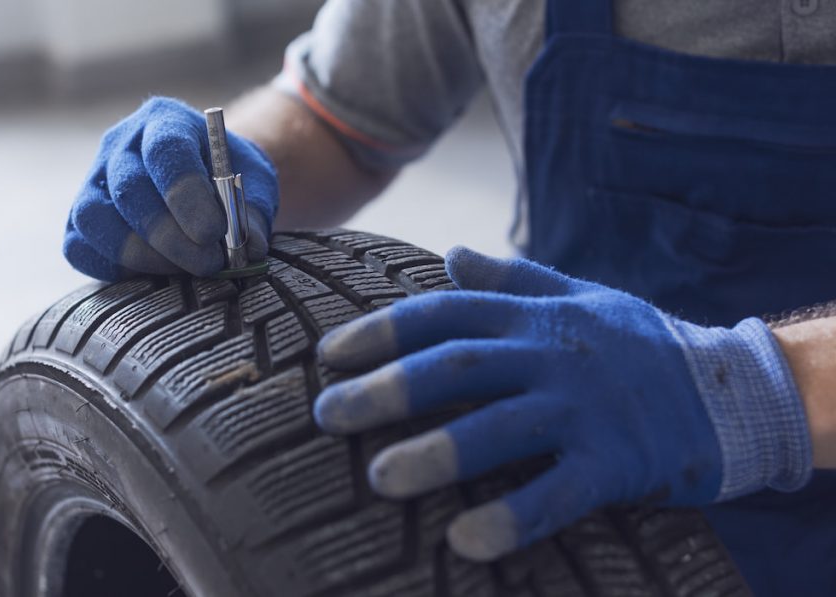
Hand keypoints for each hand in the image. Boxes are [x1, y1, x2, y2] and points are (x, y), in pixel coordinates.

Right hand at [63, 97, 277, 279]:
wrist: (205, 184)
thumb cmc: (230, 181)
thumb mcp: (254, 186)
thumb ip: (251, 213)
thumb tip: (247, 247)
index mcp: (166, 121)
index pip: (165, 149)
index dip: (186, 194)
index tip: (214, 233)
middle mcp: (121, 144)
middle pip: (129, 187)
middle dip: (170, 235)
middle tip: (207, 263)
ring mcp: (93, 180)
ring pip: (94, 218)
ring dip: (140, 254)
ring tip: (183, 270)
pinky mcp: (81, 219)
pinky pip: (78, 247)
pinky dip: (113, 268)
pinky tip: (155, 273)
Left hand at [314, 246, 811, 560]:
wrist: (731, 389)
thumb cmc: (637, 343)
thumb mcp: (579, 296)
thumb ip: (514, 279)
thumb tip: (452, 254)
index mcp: (535, 316)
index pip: (445, 312)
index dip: (382, 332)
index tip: (329, 354)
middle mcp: (551, 355)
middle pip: (456, 367)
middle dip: (387, 389)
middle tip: (327, 415)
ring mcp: (583, 408)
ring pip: (498, 428)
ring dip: (435, 454)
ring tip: (378, 479)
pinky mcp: (616, 462)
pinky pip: (556, 494)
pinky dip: (511, 518)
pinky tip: (464, 542)